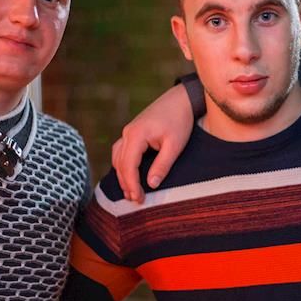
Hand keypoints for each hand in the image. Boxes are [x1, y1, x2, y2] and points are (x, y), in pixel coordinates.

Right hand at [112, 84, 192, 202]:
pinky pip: (122, 151)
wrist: (181, 99)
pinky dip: (124, 165)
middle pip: (120, 164)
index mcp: (136, 135)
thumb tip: (151, 184)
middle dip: (126, 183)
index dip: (132, 184)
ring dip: (123, 175)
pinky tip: (130, 175)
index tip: (139, 198)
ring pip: (118, 158)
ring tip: (132, 192)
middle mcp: (127, 133)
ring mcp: (128, 131)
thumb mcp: (174, 145)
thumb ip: (162, 165)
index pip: (128, 166)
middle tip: (136, 200)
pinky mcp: (133, 131)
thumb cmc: (180, 120)